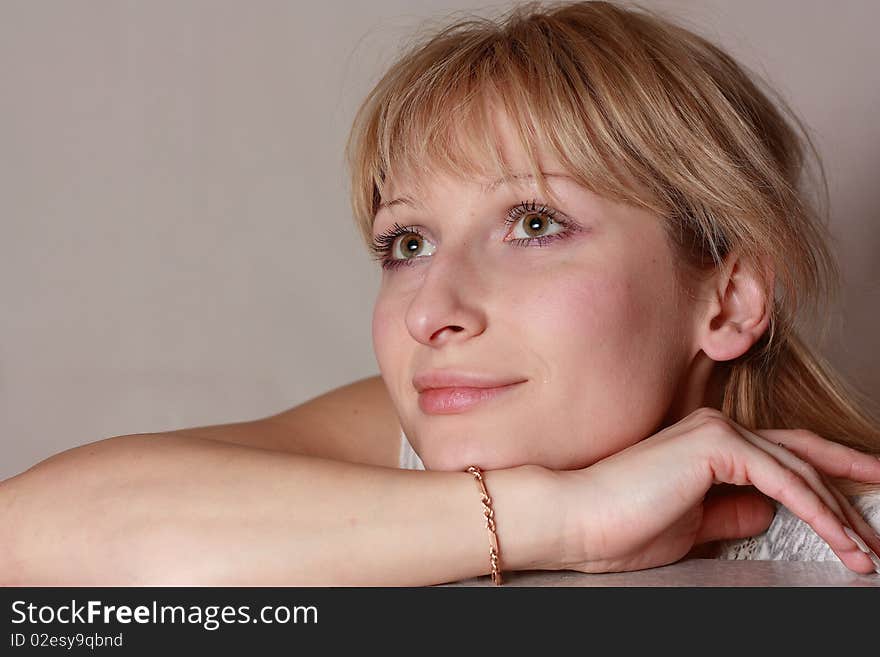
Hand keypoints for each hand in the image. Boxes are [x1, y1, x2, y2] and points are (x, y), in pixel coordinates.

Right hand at [553, 407, 879, 574]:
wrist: (575, 519)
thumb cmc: (620, 526)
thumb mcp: (692, 527)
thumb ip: (733, 513)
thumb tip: (769, 512)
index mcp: (709, 445)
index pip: (782, 458)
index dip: (828, 476)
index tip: (862, 500)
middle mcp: (717, 428)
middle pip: (803, 456)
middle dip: (849, 487)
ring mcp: (716, 431)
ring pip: (799, 470)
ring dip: (839, 514)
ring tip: (864, 553)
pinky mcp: (714, 444)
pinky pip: (782, 479)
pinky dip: (816, 510)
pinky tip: (839, 536)